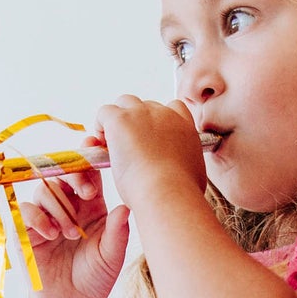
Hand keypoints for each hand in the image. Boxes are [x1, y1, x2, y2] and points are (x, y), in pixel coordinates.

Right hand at [17, 133, 131, 297]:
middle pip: (64, 173)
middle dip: (75, 177)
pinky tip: (51, 235)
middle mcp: (68, 205)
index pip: (89, 173)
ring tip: (69, 235)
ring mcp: (46, 215)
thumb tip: (126, 207)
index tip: (95, 152)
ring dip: (59, 208)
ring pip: (46, 189)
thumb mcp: (111, 256)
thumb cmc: (95, 279)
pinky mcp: (27, 229)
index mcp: (92, 205)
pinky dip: (38, 218)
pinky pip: (26, 209)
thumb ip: (117, 232)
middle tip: (86, 193)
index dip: (90, 159)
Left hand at [94, 97, 207, 212]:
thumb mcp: (195, 173)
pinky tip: (103, 143)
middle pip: (145, 106)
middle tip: (129, 145)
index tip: (152, 135)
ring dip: (118, 120)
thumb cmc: (181, 192)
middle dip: (136, 122)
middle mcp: (164, 115)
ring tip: (114, 143)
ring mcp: (142, 114)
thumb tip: (183, 169)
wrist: (168, 193)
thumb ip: (188, 163)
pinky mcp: (121, 120)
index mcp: (183, 126)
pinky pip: (105, 112)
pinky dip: (101, 124)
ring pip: (124, 104)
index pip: (174, 107)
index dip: (160, 120)